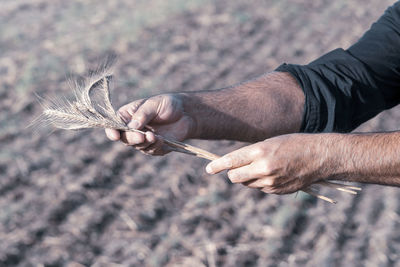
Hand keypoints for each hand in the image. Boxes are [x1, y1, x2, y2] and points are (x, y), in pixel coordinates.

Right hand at [105, 94, 194, 154]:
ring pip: (138, 147)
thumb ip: (142, 115)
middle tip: (142, 136)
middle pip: (125, 139)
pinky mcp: (155, 147)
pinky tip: (162, 140)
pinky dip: (156, 146)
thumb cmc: (167, 104)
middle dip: (132, 139)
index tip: (115, 136)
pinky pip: (152, 150)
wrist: (186, 113)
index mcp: (127, 116)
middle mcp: (133, 130)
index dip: (112, 131)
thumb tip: (131, 128)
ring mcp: (144, 139)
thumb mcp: (154, 104)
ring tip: (155, 136)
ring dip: (145, 143)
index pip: (114, 125)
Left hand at [205, 134, 335, 193]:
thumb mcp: (269, 142)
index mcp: (260, 151)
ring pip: (247, 183)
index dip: (217, 166)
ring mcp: (270, 182)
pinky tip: (274, 173)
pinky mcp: (277, 191)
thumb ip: (251, 153)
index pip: (231, 161)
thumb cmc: (293, 143)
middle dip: (232, 173)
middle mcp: (263, 168)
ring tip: (262, 166)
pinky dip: (260, 182)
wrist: (319, 156)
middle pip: (234, 177)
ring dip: (247, 177)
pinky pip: (260, 188)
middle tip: (236, 168)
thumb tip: (233, 164)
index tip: (208, 169)